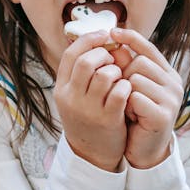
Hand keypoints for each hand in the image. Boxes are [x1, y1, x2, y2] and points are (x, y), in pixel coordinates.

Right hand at [53, 31, 130, 170]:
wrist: (91, 154)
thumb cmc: (88, 118)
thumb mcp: (75, 97)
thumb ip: (81, 74)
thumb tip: (99, 42)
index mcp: (61, 89)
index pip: (70, 55)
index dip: (88, 40)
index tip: (103, 35)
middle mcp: (71, 98)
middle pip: (85, 62)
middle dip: (104, 54)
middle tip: (113, 59)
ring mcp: (88, 109)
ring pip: (104, 75)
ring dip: (117, 70)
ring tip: (120, 77)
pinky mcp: (107, 119)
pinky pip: (120, 92)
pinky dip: (127, 85)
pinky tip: (127, 89)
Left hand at [109, 28, 183, 168]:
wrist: (144, 149)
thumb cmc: (136, 115)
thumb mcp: (132, 88)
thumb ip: (126, 68)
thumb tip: (114, 43)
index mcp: (167, 74)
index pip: (149, 48)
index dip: (131, 38)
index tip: (113, 31)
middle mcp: (173, 83)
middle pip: (138, 62)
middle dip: (123, 76)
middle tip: (124, 95)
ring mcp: (171, 98)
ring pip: (135, 79)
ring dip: (124, 93)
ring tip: (128, 107)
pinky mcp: (164, 114)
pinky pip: (134, 98)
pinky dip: (127, 106)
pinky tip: (131, 117)